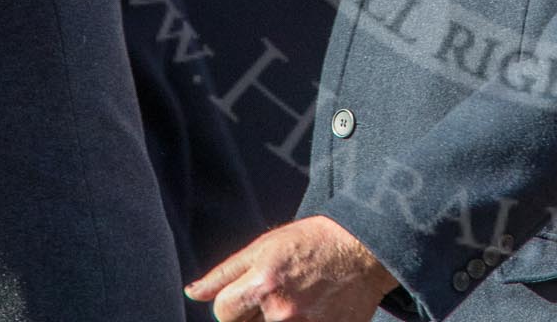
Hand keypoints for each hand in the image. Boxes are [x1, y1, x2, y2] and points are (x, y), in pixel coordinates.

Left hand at [186, 215, 395, 321]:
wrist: (363, 250)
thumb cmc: (311, 243)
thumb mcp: (265, 245)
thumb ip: (226, 273)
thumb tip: (193, 294)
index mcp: (263, 283)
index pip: (222, 312)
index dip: (232, 304)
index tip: (249, 295)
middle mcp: (282, 310)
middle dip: (253, 316)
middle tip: (277, 295)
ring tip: (295, 302)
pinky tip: (310, 311)